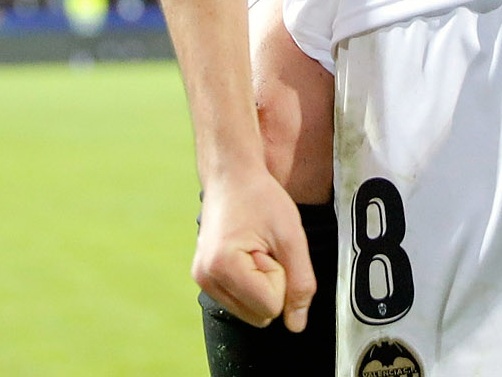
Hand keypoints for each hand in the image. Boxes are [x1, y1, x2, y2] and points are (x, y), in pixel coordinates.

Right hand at [193, 165, 318, 331]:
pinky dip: (250, 283)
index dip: (281, 276)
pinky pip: (240, 301)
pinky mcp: (203, 278)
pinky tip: (245, 254)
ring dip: (262, 284)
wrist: (231, 175)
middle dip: (272, 283)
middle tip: (264, 247)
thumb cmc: (262, 198)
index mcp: (223, 267)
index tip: (270, 246)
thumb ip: (300, 282)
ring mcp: (201, 280)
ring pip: (251, 311)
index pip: (271, 305)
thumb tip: (297, 325)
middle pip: (260, 313)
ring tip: (255, 249)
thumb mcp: (291, 237)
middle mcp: (205, 278)